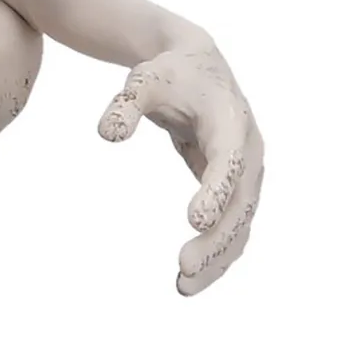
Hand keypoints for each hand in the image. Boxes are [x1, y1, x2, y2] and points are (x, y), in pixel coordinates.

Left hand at [98, 44, 263, 293]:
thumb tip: (108, 134)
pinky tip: (191, 279)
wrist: (197, 68)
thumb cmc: (169, 75)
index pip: (228, 161)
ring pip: (241, 223)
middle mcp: (247, 150)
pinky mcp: (236, 188)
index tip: (194, 221)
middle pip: (240, 203)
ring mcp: (246, 172)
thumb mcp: (143, 82)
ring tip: (183, 287)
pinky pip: (233, 226)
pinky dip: (217, 253)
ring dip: (217, 257)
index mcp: (230, 121)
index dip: (215, 191)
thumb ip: (125, 105)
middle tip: (182, 268)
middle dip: (215, 238)